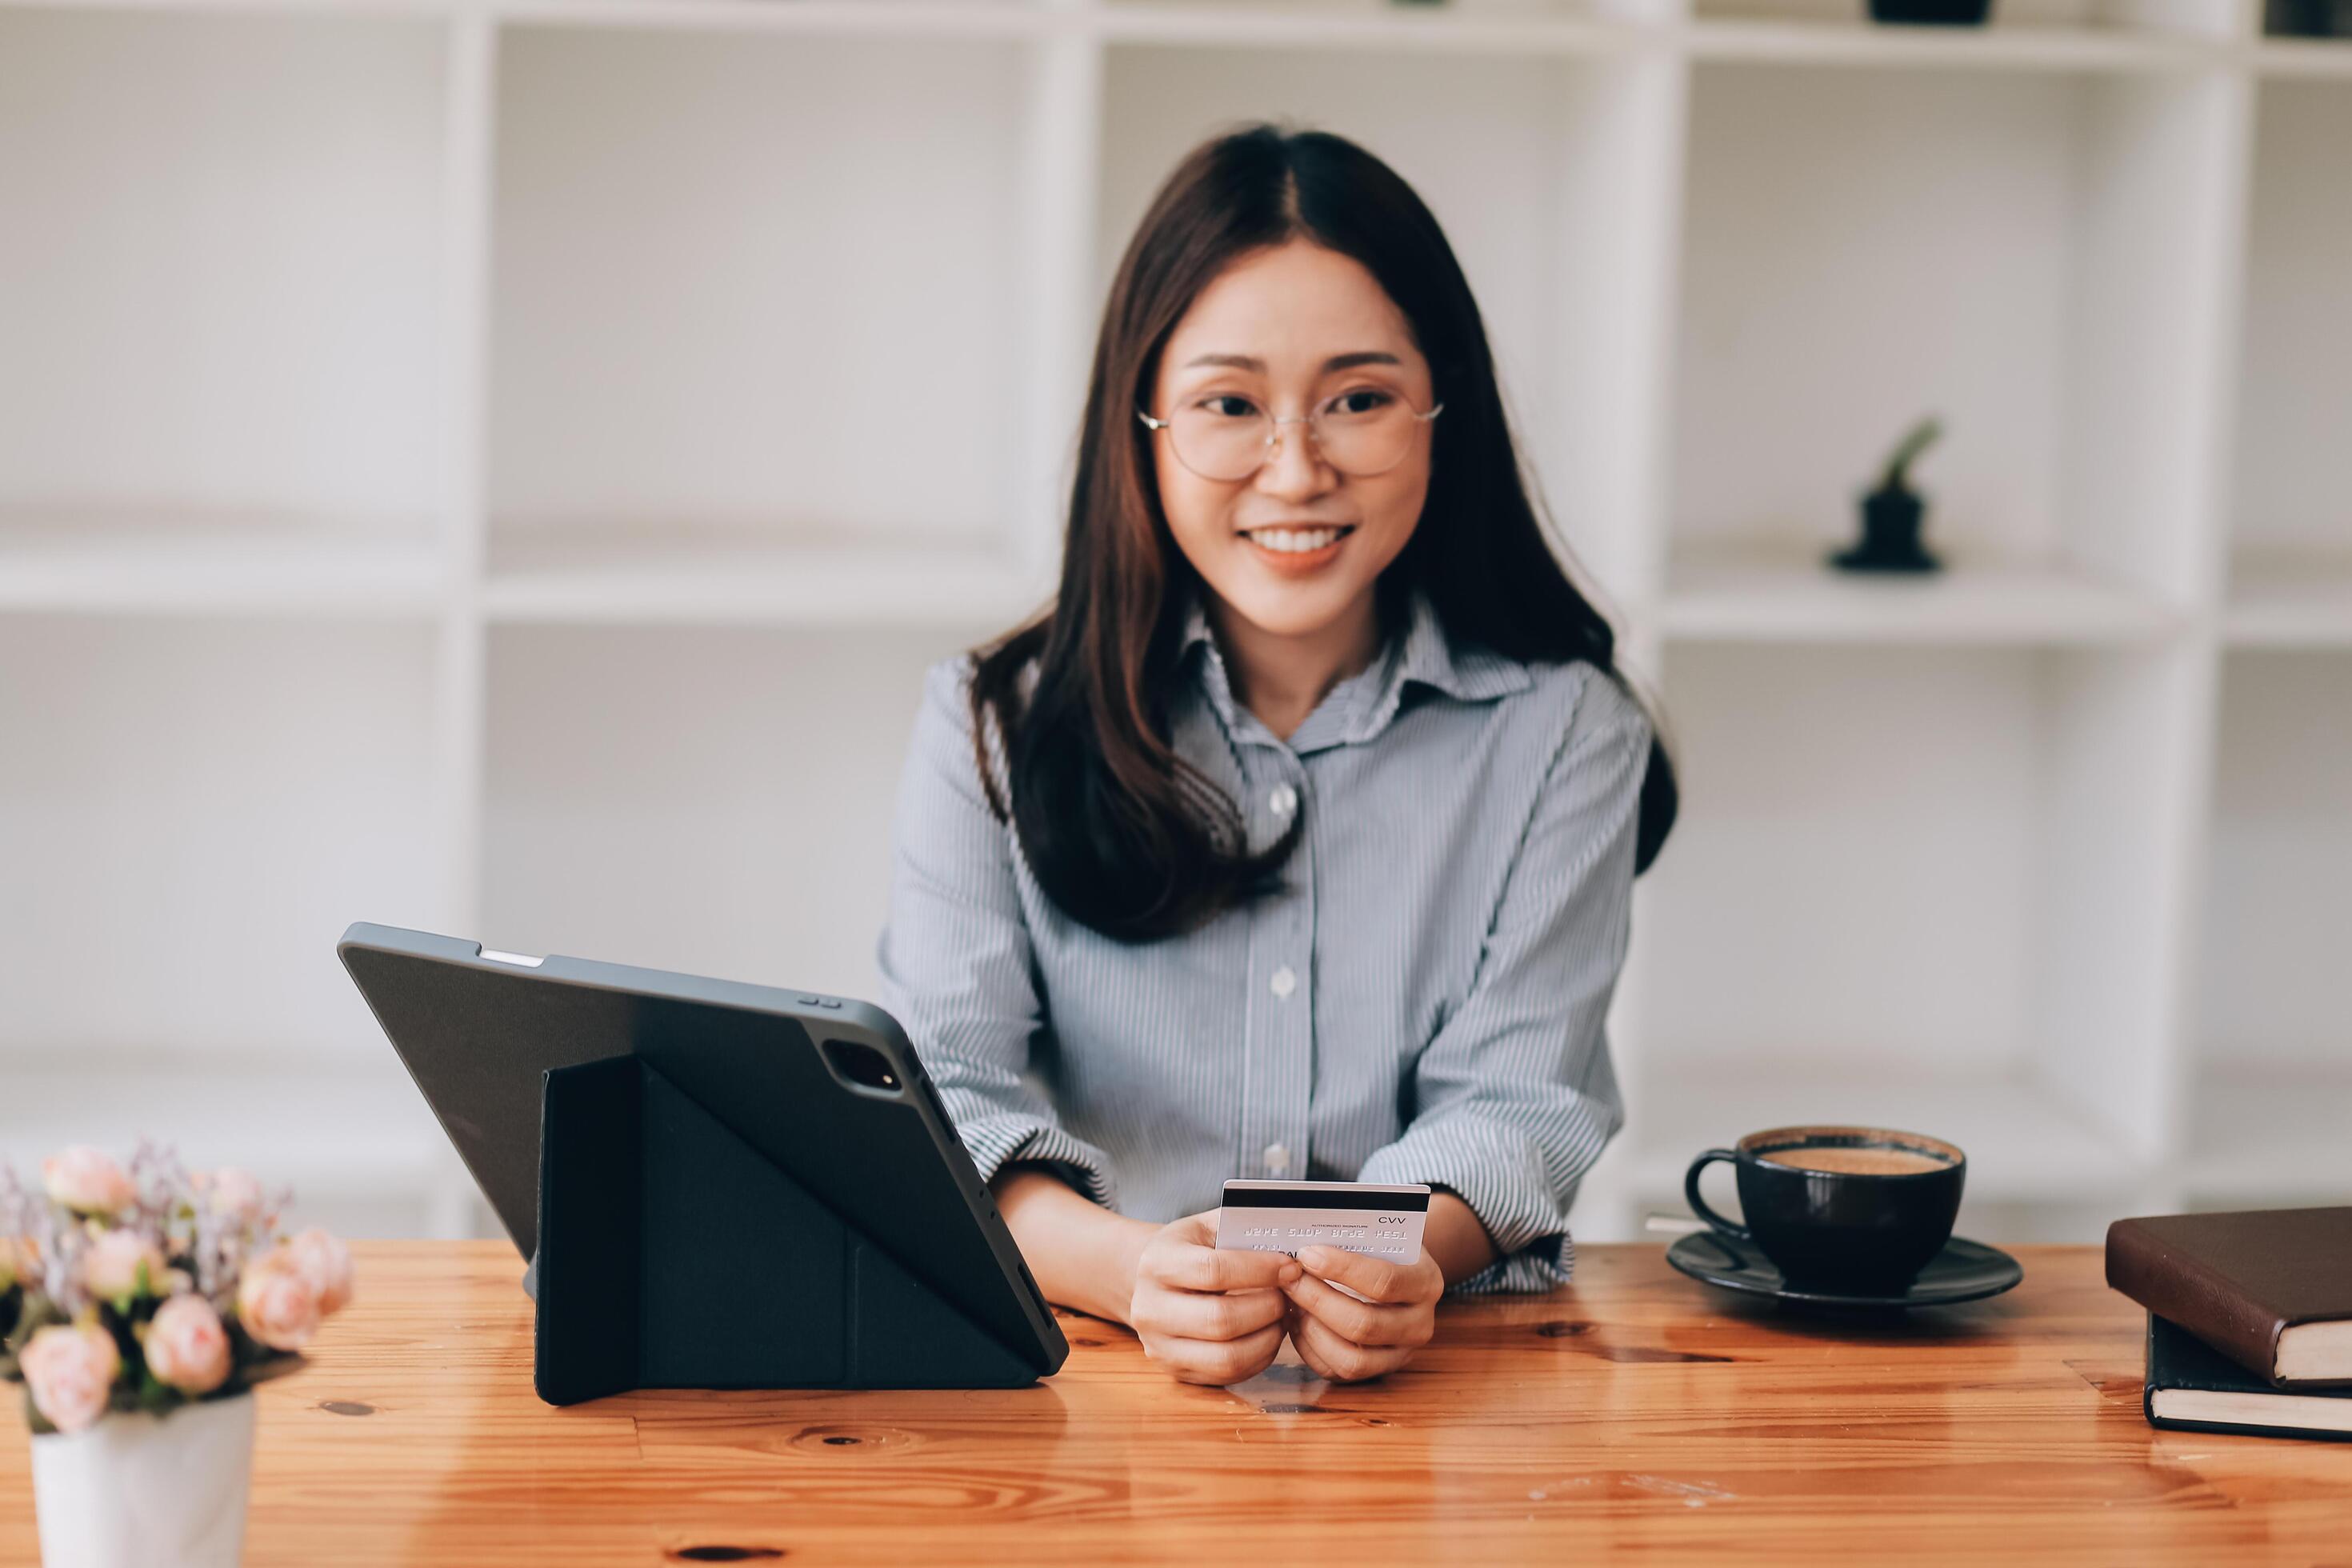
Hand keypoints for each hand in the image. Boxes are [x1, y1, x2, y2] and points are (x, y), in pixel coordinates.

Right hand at [1127, 1210, 1301, 1385]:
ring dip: (1268, 1337)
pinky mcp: (1176, 1371)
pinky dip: (1259, 1357)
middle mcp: (1150, 1308)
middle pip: (1220, 1320)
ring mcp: (1160, 1346)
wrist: (1155, 1281)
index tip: (1290, 1266)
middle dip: (1267, 1307)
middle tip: (1290, 1294)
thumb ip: (1242, 1229)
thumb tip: (1289, 1240)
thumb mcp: (1207, 1227)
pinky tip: (1268, 1333)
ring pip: (1227, 1356)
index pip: (1213, 1271)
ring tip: (1282, 1315)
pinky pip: (1228, 1375)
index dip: (1260, 1270)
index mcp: (1157, 1262)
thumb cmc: (1191, 1250)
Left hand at [1279, 1244, 1443, 1382]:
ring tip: (1292, 1302)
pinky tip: (1297, 1321)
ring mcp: (1400, 1354)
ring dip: (1312, 1329)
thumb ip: (1353, 1239)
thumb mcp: (1382, 1237)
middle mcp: (1419, 1325)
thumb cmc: (1384, 1251)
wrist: (1404, 1276)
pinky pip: (1337, 1371)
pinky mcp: (1376, 1371)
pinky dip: (1310, 1348)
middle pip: (1364, 1324)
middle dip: (1318, 1300)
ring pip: (1352, 1359)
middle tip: (1290, 1279)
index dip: (1341, 1268)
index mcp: (1425, 1283)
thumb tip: (1305, 1241)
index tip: (1307, 1255)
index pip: (1385, 1281)